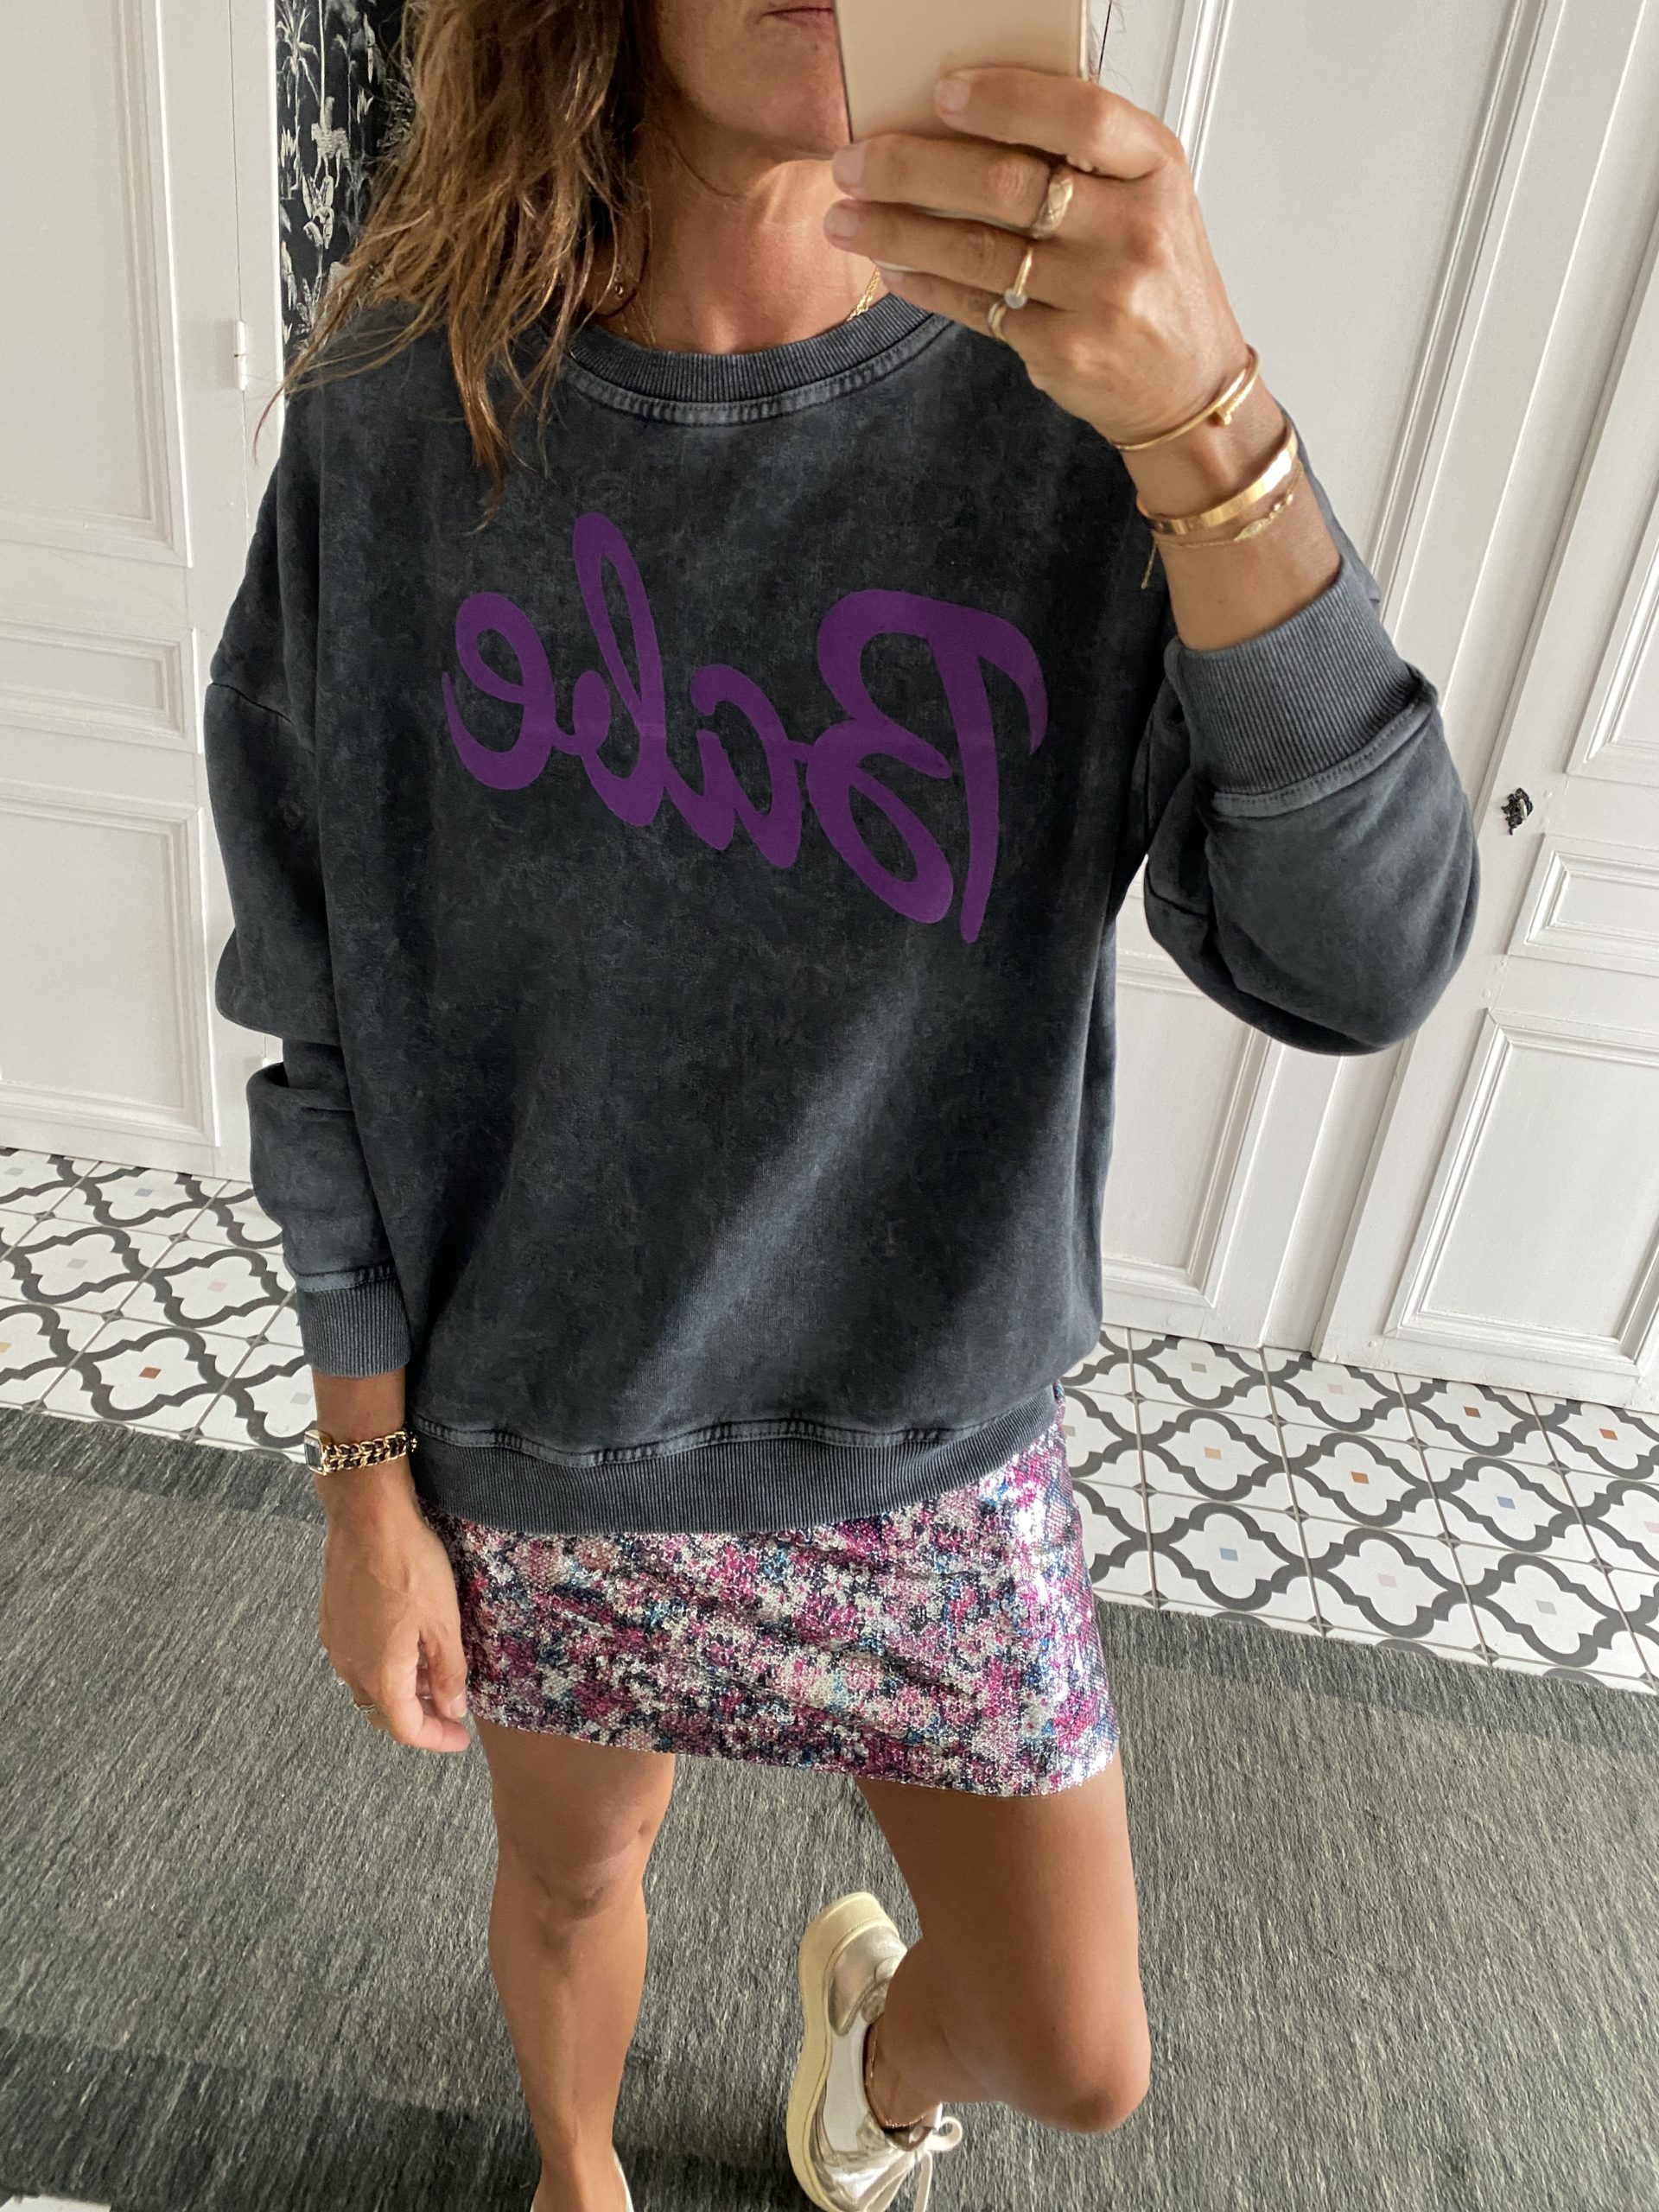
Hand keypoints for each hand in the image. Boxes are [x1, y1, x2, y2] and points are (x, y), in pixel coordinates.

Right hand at [318, 1484, 471, 1753]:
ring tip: (433, 1674)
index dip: (437, 1739)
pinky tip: (407, 1644)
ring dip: (401, 1691)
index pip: (407, 1729)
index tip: (461, 1736)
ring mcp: (337, 1643)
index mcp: (380, 1675)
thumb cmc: (409, 1567)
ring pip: (369, 1686)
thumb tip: (452, 1709)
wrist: (367, 1519)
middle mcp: (351, 1668)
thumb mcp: (444, 1623)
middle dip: (419, 1718)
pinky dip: (384, 1666)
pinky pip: (358, 1659)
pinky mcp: (333, 1619)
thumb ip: (448, 1672)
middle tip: (450, 1710)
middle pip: (384, 1713)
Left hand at [822, 66, 1251, 451]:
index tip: (940, 94)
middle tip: (854, 161)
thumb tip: (964, 121)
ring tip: (845, 218)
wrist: (1189, 383)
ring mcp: (1100, 297)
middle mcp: (1133, 231)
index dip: (1006, 101)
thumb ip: (1080, 156)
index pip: (1079, 117)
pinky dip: (927, 287)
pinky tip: (892, 268)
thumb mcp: (1145, 197)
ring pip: (979, 252)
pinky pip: (979, 310)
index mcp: (1155, 170)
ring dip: (898, 231)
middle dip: (913, 168)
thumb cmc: (1156, 276)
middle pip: (1007, 185)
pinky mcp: (1067, 352)